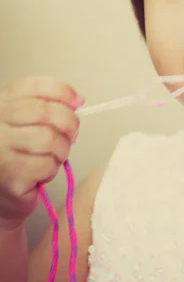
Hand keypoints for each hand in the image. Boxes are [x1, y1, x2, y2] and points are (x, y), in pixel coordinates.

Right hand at [0, 77, 83, 230]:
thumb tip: (77, 100)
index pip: (35, 86)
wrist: (3, 195)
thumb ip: (51, 107)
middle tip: (72, 134)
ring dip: (62, 149)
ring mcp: (0, 148)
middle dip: (69, 123)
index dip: (62, 92)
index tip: (77, 102)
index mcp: (2, 103)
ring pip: (49, 138)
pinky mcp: (10, 173)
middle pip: (45, 111)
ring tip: (56, 156)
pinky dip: (53, 168)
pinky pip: (46, 163)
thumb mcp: (32, 123)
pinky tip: (43, 172)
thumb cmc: (20, 155)